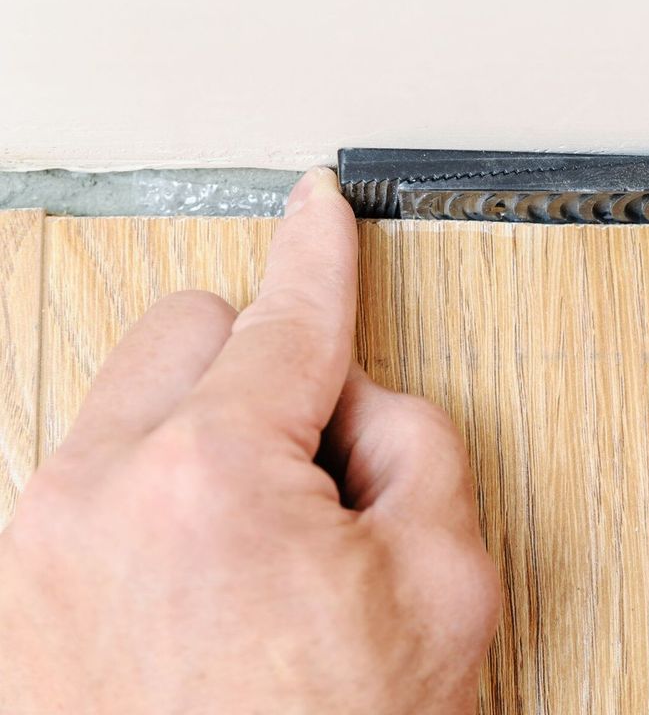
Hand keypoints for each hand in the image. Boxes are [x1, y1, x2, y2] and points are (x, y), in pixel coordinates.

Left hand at [0, 168, 498, 713]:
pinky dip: (159, 494)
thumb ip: (421, 444)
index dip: (318, 253)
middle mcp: (96, 497)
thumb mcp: (448, 586)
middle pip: (189, 328)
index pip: (285, 319)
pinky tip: (204, 587)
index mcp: (210, 479)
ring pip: (135, 402)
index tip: (315, 208)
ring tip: (259, 556)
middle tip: (320, 467)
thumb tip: (362, 405)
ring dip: (208, 438)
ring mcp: (37, 550)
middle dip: (262, 369)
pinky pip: (97, 478)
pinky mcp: (14, 596)